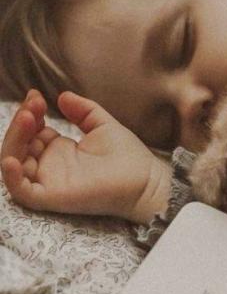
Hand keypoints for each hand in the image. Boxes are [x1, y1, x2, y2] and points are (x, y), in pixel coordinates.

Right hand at [1, 89, 170, 222]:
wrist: (146, 180)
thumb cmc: (128, 158)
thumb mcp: (101, 125)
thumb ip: (83, 110)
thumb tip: (63, 96)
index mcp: (60, 151)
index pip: (31, 132)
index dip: (29, 113)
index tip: (36, 96)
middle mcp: (51, 167)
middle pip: (19, 146)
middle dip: (21, 123)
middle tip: (34, 105)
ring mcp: (50, 183)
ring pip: (15, 164)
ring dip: (14, 140)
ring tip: (29, 118)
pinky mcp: (53, 198)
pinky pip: (22, 192)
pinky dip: (12, 177)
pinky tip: (13, 159)